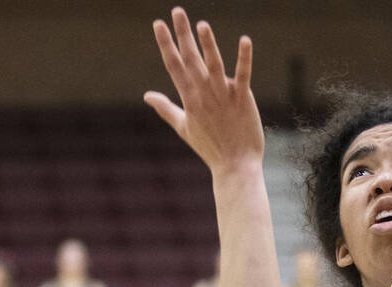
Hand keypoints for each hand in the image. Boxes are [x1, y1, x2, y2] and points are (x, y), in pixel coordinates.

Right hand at [143, 7, 262, 173]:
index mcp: (189, 99)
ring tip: (201, 24)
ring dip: (208, 44)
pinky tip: (245, 39)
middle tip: (176, 11)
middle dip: (183, 35)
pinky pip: (243, 75)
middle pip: (191, 60)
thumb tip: (147, 95)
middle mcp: (204, 95)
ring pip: (214, 65)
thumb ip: (165, 108)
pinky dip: (244, 58)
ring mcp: (224, 96)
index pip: (174, 66)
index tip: (158, 24)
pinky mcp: (243, 99)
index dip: (166, 44)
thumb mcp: (183, 127)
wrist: (235, 166)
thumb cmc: (210, 147)